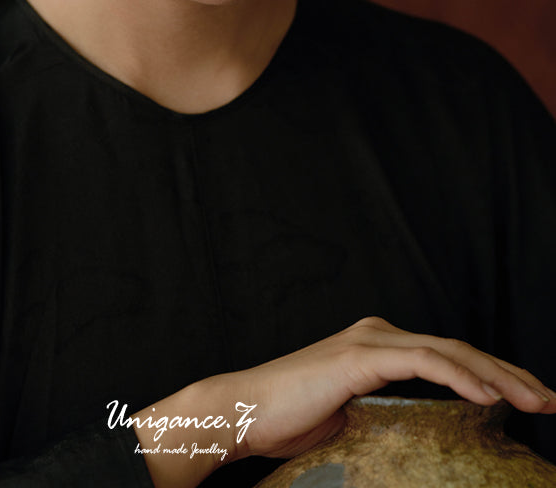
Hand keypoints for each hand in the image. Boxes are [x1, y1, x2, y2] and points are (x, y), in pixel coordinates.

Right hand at [134, 316, 555, 487]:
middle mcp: (379, 333)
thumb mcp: (352, 419)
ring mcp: (371, 340)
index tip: (530, 400)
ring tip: (536, 400)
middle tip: (550, 399)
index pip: (449, 357)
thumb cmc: (289, 421)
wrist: (245, 412)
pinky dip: (461, 376)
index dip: (494, 375)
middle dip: (510, 373)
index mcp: (378, 346)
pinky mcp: (362, 355)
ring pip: (450, 351)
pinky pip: (424, 362)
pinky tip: (488, 395)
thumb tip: (421, 435)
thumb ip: (386, 414)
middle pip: (459, 349)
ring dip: (499, 375)